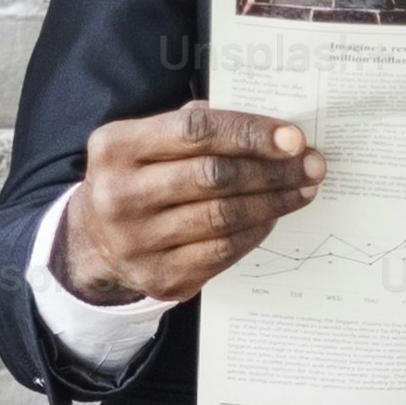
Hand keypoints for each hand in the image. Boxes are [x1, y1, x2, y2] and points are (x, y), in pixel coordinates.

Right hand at [57, 104, 324, 307]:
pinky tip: (274, 216)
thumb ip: (193, 127)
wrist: (94, 244)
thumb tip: (266, 129)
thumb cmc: (136, 180)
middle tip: (311, 164)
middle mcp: (120, 195)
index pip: (195, 133)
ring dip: (273, 201)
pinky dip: (256, 231)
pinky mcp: (161, 278)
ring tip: (303, 189)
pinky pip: (223, 252)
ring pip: (224, 217)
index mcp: (116, 148)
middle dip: (272, 169)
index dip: (249, 133)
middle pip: (214, 177)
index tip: (294, 137)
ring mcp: (138, 242)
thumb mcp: (144, 142)